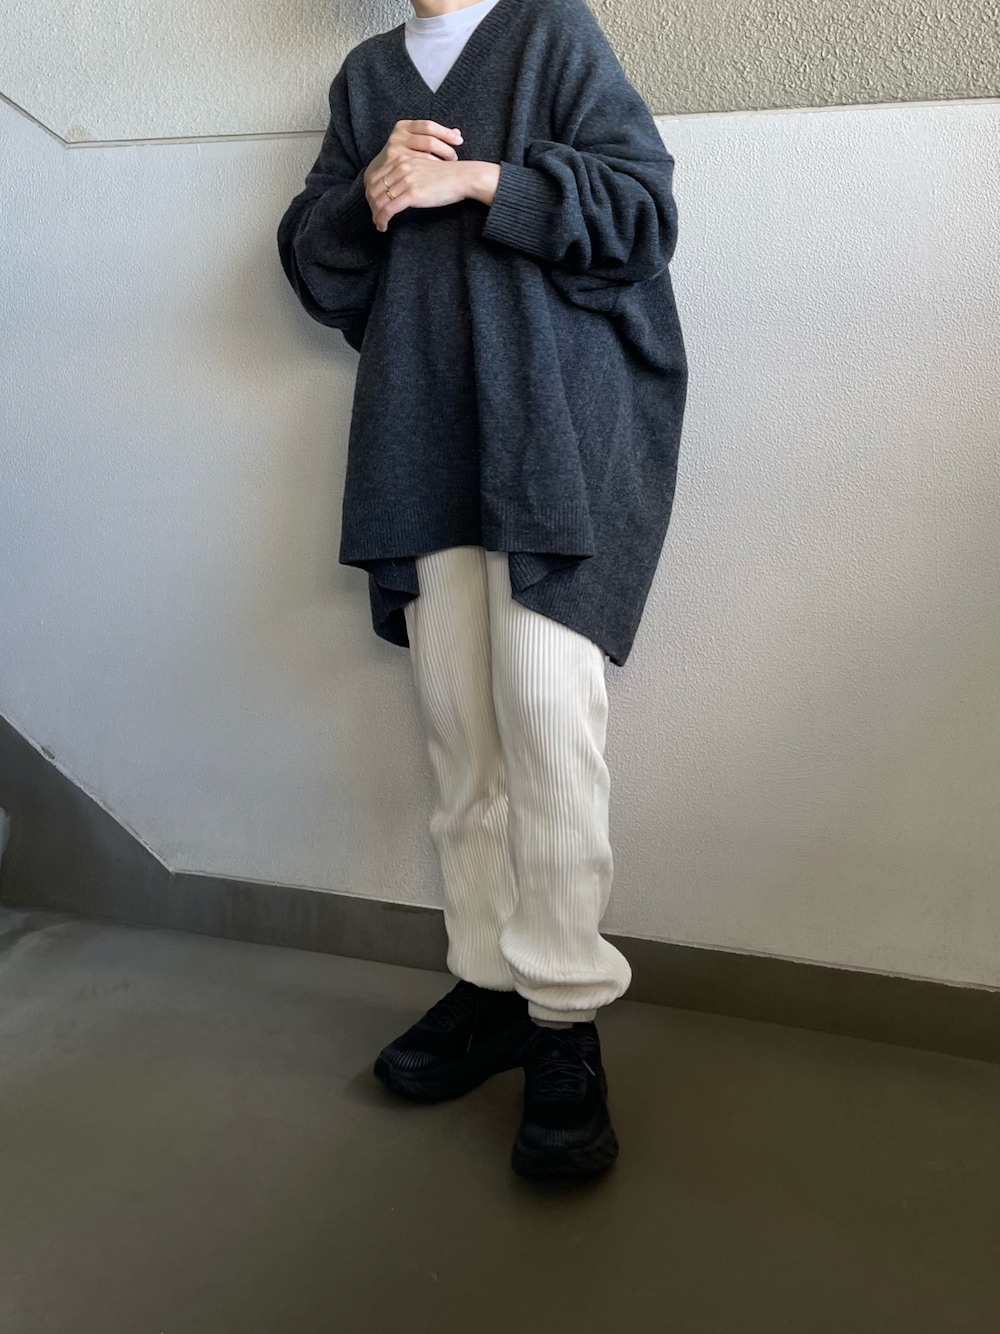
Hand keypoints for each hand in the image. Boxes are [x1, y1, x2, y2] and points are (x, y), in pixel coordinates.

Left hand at [363, 118, 499, 230]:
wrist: (463, 177)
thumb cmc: (447, 176)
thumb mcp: (422, 168)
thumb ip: (408, 174)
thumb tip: (399, 189)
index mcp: (402, 159)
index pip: (376, 177)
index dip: (371, 193)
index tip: (374, 206)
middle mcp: (400, 167)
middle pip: (374, 189)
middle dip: (371, 206)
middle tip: (375, 218)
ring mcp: (405, 180)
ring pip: (379, 200)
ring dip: (376, 216)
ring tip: (379, 225)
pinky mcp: (412, 194)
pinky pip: (389, 209)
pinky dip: (382, 220)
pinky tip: (384, 226)